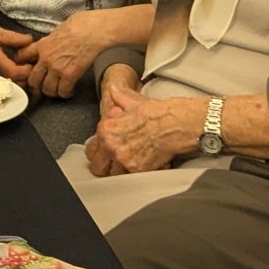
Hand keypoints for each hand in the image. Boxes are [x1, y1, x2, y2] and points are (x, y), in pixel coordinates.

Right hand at [0, 17, 35, 81]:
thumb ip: (12, 37)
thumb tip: (28, 40)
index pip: (13, 72)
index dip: (25, 71)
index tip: (30, 65)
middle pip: (11, 83)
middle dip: (23, 78)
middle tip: (29, 69)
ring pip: (6, 86)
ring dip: (17, 80)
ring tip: (22, 71)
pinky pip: (1, 83)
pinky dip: (10, 80)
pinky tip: (13, 72)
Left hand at [25, 11, 107, 99]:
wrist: (92, 31)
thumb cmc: (80, 25)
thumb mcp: (58, 30)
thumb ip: (50, 41)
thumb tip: (50, 44)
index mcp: (42, 45)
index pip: (22, 56)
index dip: (22, 64)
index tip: (26, 69)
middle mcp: (46, 58)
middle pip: (32, 80)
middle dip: (36, 86)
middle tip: (41, 87)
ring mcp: (57, 68)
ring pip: (47, 89)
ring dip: (52, 91)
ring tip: (57, 90)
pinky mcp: (70, 75)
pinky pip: (63, 91)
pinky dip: (66, 93)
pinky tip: (69, 91)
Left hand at [88, 83, 202, 174]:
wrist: (178, 123)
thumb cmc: (158, 113)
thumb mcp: (134, 102)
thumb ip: (119, 98)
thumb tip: (113, 90)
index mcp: (107, 130)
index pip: (91, 148)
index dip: (98, 149)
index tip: (104, 149)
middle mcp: (113, 146)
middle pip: (98, 166)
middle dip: (105, 164)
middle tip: (114, 160)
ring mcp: (126, 160)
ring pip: (113, 175)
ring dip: (120, 170)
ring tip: (130, 162)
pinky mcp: (140, 170)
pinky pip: (131, 178)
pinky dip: (137, 173)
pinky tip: (143, 163)